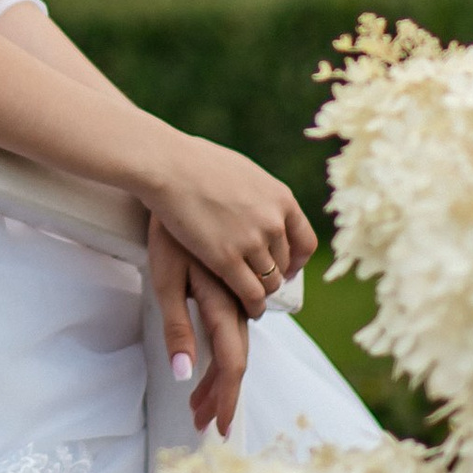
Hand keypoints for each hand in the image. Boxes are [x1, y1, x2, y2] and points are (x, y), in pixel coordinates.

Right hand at [144, 133, 314, 319]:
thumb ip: (259, 195)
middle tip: (259, 282)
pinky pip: (251, 293)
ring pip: (270, 281)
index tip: (286, 268)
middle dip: (273, 275)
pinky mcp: (226, 259)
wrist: (168, 166)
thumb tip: (262, 207)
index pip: (305, 242)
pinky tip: (249, 309)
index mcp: (280, 198)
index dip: (297, 260)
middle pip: (284, 263)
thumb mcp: (244, 173)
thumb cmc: (196, 163)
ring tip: (252, 299)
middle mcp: (273, 221)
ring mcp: (251, 241)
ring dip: (263, 292)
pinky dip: (254, 306)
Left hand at [148, 219, 250, 435]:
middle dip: (223, 392)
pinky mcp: (257, 250)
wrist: (176, 170)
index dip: (228, 398)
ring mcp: (253, 273)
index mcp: (223, 301)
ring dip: (229, 366)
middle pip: (241, 354)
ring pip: (255, 326)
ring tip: (204, 390)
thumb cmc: (164, 228)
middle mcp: (245, 292)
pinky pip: (268, 290)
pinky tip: (236, 327)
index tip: (221, 428)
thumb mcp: (163, 280)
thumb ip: (177, 327)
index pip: (232, 363)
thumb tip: (182, 374)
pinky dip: (253, 317)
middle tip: (203, 417)